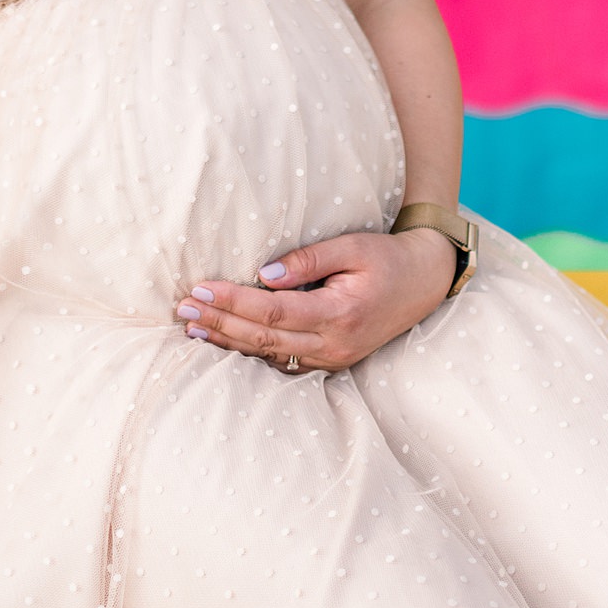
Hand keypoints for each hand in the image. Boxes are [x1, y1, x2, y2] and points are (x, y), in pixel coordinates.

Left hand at [174, 227, 456, 372]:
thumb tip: (263, 274)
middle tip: (183, 308)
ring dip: (228, 340)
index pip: (272, 312)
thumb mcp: (352, 246)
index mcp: (338, 314)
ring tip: (192, 327)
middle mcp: (333, 344)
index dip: (233, 301)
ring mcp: (332, 358)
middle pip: (264, 339)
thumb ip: (308, 259)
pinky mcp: (330, 361)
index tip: (200, 288)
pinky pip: (283, 361)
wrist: (425, 283)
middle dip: (220, 322)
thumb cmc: (387, 258)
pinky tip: (224, 342)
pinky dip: (250, 352)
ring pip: (269, 355)